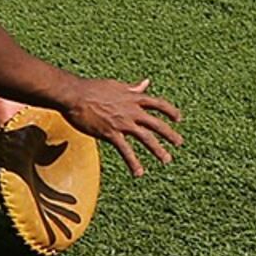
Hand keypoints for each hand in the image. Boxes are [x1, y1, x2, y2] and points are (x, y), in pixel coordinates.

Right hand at [59, 77, 181, 171]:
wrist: (75, 95)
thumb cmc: (92, 88)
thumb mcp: (117, 85)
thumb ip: (133, 88)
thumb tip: (146, 82)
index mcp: (134, 98)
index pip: (158, 104)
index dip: (170, 111)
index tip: (179, 118)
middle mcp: (132, 110)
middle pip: (156, 123)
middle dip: (170, 134)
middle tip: (179, 142)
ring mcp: (123, 123)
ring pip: (146, 138)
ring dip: (158, 150)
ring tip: (167, 160)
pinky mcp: (111, 133)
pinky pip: (126, 150)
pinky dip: (134, 162)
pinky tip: (139, 173)